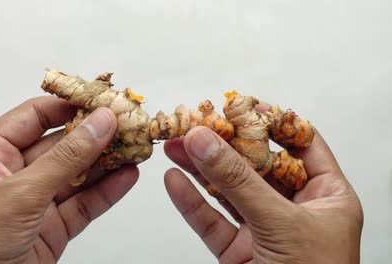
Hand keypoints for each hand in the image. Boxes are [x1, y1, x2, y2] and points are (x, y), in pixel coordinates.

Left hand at [0, 97, 138, 263]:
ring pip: (78, 174)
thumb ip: (65, 158)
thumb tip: (100, 123)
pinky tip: (127, 176)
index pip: (35, 116)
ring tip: (136, 148)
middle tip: (128, 123)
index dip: (70, 105)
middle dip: (96, 135)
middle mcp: (14, 173)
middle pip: (63, 144)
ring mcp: (36, 200)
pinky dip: (107, 191)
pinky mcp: (53, 226)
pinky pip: (85, 202)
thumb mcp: (20, 193)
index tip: (102, 100)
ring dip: (108, 162)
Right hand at [164, 125, 362, 262]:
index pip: (302, 145)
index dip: (273, 122)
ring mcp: (264, 231)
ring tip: (175, 145)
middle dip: (224, 144)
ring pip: (228, 191)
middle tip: (196, 124)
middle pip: (255, 165)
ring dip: (200, 168)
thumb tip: (205, 141)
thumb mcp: (282, 226)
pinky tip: (174, 181)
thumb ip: (240, 182)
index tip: (242, 105)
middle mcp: (295, 210)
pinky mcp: (238, 253)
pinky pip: (211, 221)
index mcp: (327, 198)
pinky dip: (191, 202)